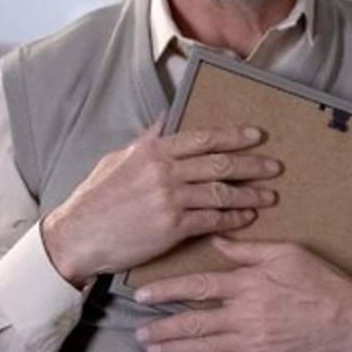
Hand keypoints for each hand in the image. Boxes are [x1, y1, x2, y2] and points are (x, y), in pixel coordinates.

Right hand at [41, 121, 281, 287]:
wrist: (77, 236)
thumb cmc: (95, 198)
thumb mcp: (118, 158)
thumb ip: (148, 138)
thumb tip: (168, 115)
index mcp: (153, 151)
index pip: (203, 138)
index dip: (234, 136)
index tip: (256, 135)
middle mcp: (165, 172)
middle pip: (220, 164)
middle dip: (252, 165)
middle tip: (275, 166)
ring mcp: (170, 200)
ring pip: (221, 193)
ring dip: (249, 195)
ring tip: (269, 196)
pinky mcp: (172, 228)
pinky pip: (213, 220)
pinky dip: (233, 219)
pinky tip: (247, 218)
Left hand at [134, 237, 351, 351]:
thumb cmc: (321, 283)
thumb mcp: (287, 254)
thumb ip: (248, 249)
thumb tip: (216, 238)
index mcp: (250, 285)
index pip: (199, 287)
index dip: (167, 291)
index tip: (144, 294)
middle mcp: (247, 316)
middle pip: (193, 324)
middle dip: (162, 328)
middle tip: (138, 331)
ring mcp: (254, 344)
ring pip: (203, 349)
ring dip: (173, 349)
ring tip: (152, 348)